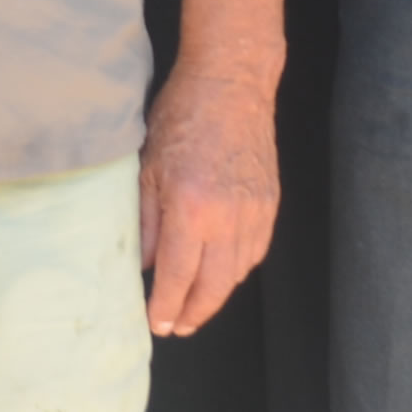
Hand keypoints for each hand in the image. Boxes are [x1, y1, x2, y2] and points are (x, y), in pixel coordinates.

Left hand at [137, 65, 277, 337]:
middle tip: (176, 327)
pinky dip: (236, 271)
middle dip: (193, 314)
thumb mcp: (147, 166)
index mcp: (189, 207)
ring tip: (195, 307)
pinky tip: (220, 275)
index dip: (165, 306)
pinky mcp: (270, 205)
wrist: (231, 84)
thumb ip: (144, 221)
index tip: (156, 323)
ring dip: (215, 296)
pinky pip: (254, 252)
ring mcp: (253, 213)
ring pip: (236, 274)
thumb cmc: (182, 116)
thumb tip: (141, 263)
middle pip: (212, 287)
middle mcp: (226, 217)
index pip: (176, 276)